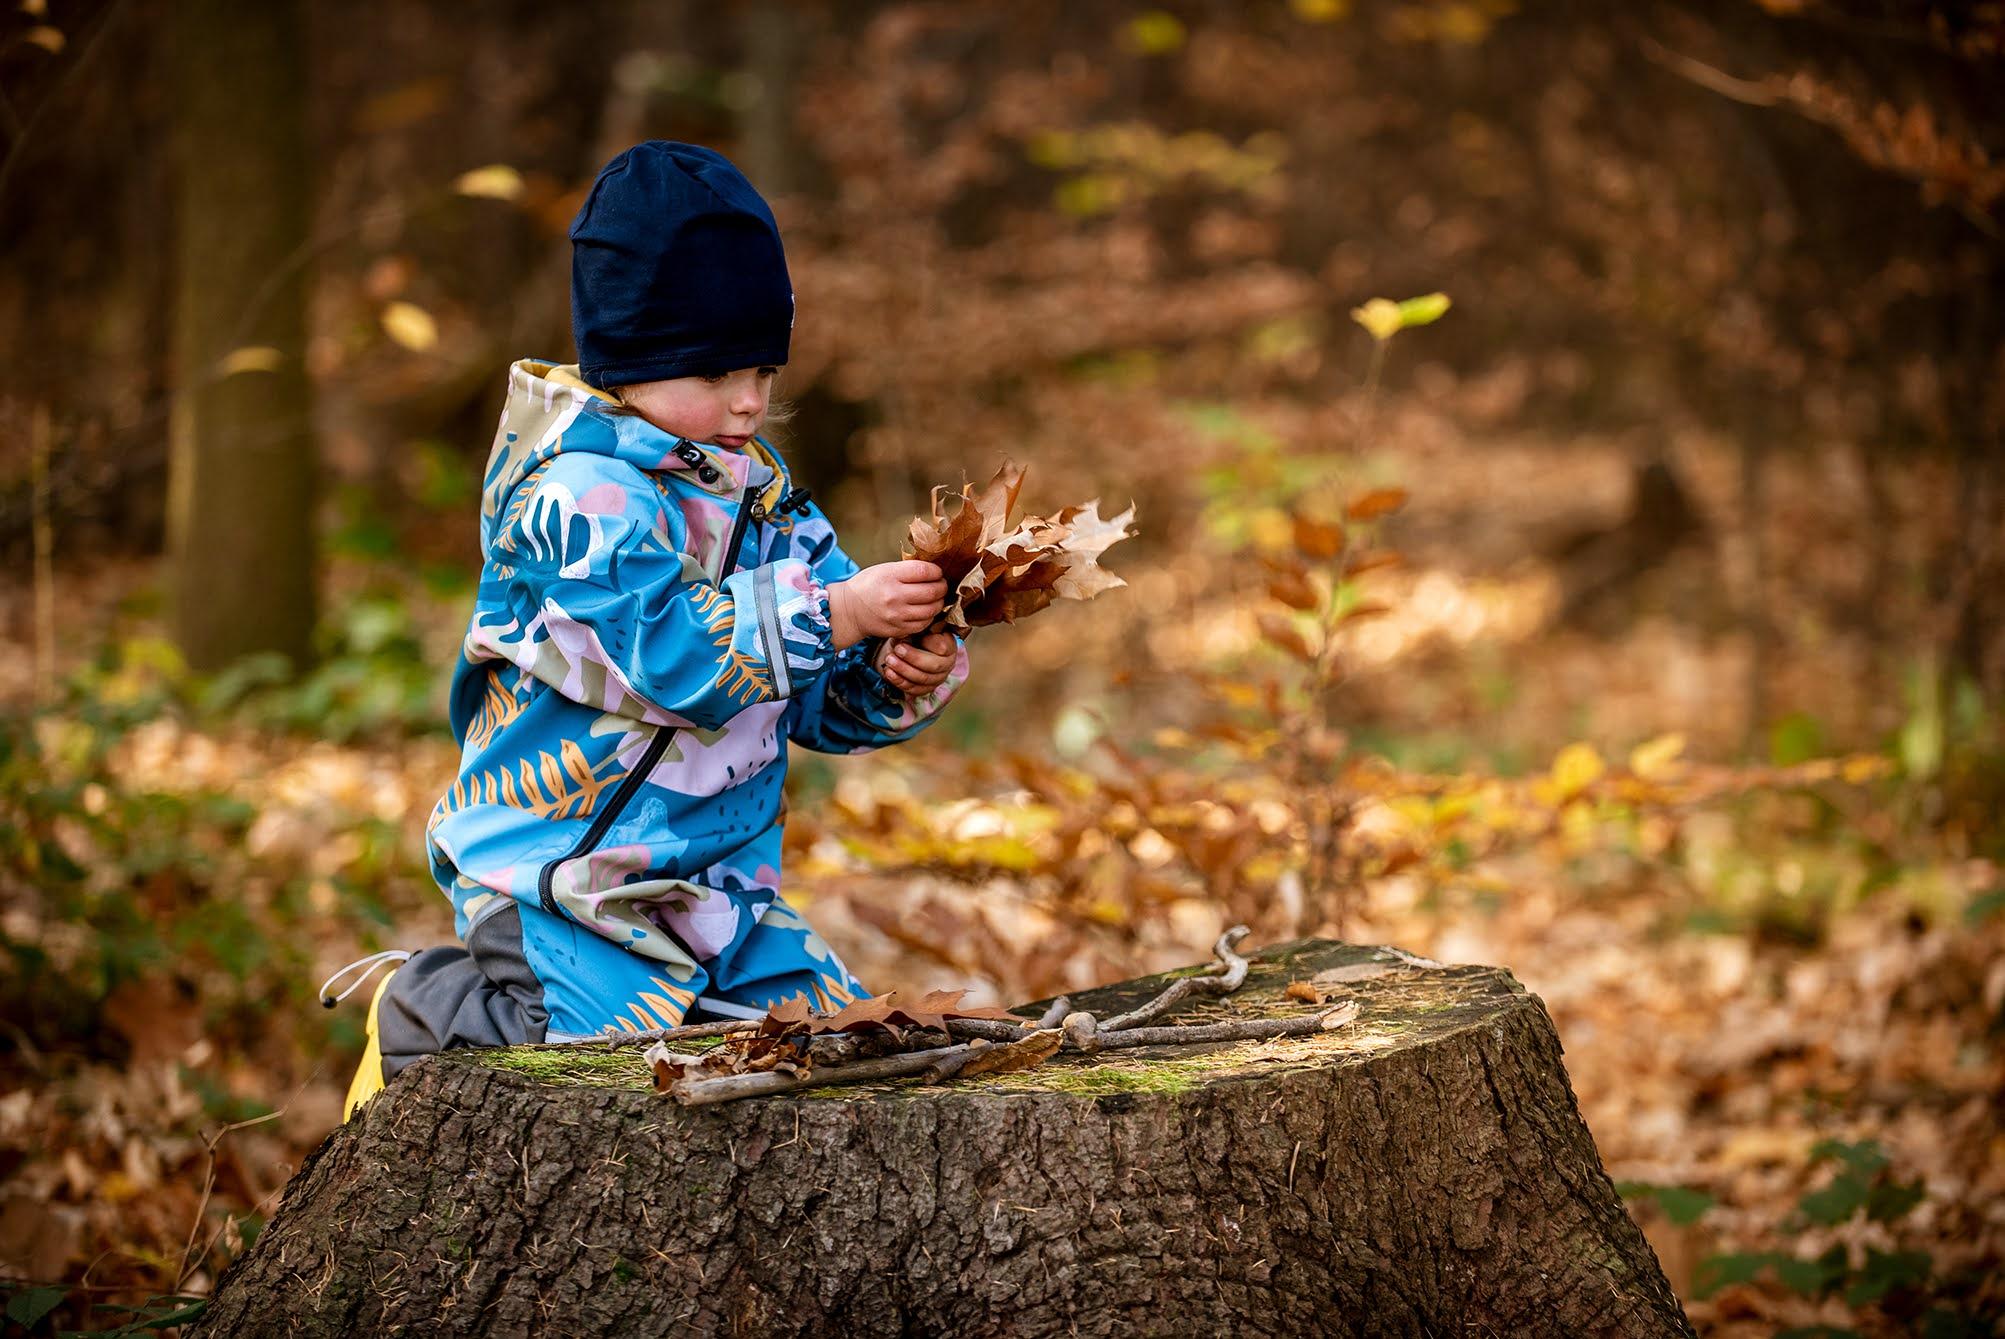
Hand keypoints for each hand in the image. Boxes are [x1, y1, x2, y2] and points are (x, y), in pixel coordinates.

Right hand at [828, 561, 946, 649]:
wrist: (849, 610)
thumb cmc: (868, 586)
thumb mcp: (884, 569)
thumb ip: (907, 570)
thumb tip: (934, 572)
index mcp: (890, 576)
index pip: (925, 571)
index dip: (937, 572)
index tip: (937, 573)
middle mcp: (894, 596)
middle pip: (932, 591)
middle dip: (942, 587)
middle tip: (942, 585)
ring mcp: (896, 615)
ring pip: (931, 610)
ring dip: (938, 603)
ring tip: (936, 599)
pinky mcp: (898, 629)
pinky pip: (923, 624)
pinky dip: (929, 617)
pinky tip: (926, 611)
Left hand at [877, 630, 958, 695]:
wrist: (909, 648)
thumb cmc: (916, 635)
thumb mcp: (917, 629)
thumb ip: (916, 630)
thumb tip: (907, 635)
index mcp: (949, 646)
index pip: (942, 647)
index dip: (926, 642)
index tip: (910, 637)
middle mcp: (948, 664)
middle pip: (934, 666)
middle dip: (913, 658)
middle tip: (897, 650)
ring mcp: (938, 678)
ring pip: (923, 679)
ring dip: (903, 670)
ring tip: (889, 660)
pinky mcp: (927, 689)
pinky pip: (914, 689)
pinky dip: (899, 681)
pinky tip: (888, 672)